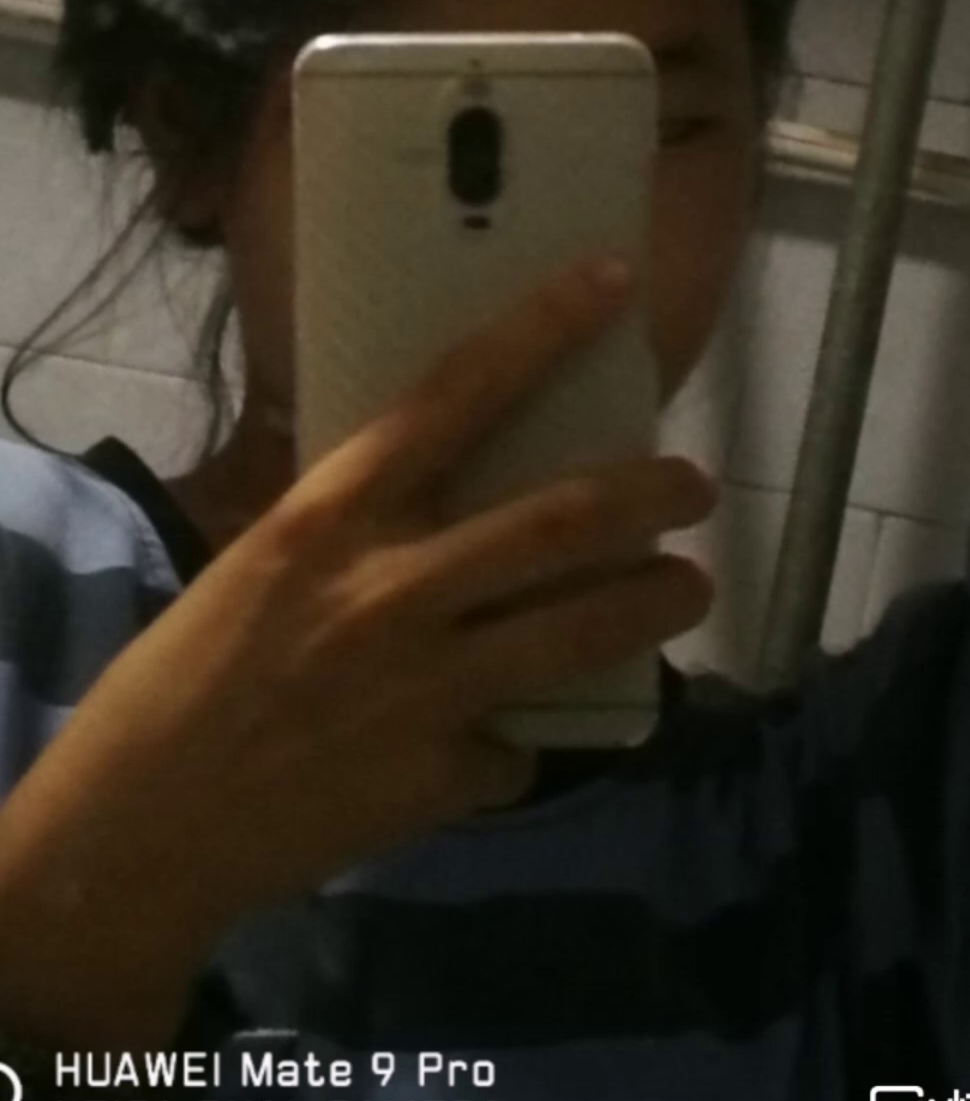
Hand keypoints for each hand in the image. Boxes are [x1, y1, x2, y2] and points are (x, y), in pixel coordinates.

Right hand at [9, 252, 713, 947]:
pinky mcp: (445, 772)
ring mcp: (428, 684)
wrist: (145, 821)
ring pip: (581, 626)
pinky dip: (518, 741)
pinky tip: (506, 742)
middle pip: (560, 518)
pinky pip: (516, 748)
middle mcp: (392, 587)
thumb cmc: (189, 672)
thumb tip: (442, 502)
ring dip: (655, 601)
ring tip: (690, 587)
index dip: (543, 328)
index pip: (456, 393)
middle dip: (649, 493)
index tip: (613, 280)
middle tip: (694, 484)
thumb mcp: (267, 563)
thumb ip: (358, 529)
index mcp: (334, 515)